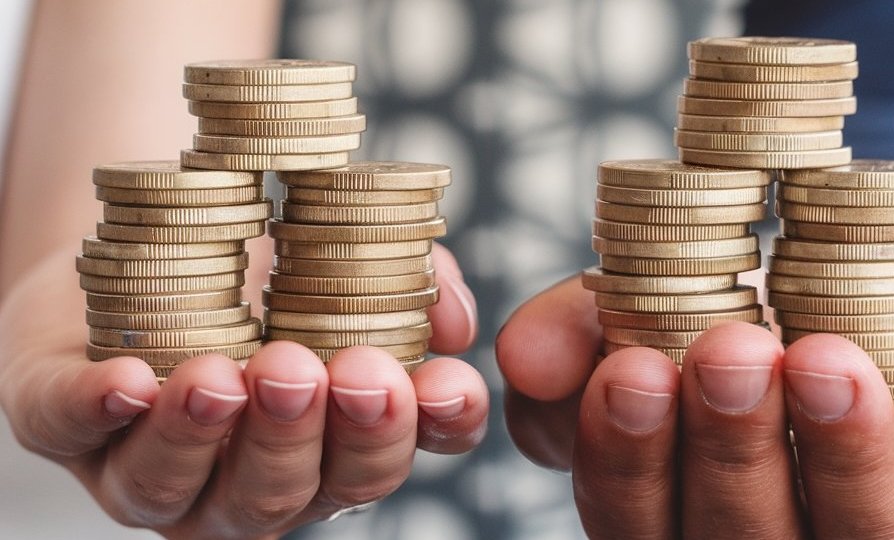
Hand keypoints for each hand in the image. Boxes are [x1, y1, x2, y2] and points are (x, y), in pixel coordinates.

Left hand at [0, 243, 487, 538]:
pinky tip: (133, 381)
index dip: (427, 430)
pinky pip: (75, 427)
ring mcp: (153, 464)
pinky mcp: (66, 419)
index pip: (386, 457)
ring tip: (232, 375)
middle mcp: (244, 477)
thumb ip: (412, 284)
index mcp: (322, 444)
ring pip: (181, 490)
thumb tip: (452, 321)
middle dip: (320, 437)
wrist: (145, 250)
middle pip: (290, 493)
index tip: (444, 385)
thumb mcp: (348, 264)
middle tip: (338, 373)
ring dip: (213, 437)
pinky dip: (103, 409)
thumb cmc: (260, 277)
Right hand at [497, 273, 893, 538]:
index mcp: (674, 513)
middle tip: (733, 354)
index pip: (634, 517)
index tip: (631, 372)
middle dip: (734, 451)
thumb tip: (520, 353)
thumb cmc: (750, 327)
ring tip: (826, 357)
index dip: (628, 455)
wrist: (879, 328)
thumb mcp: (655, 317)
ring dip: (842, 452)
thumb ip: (581, 332)